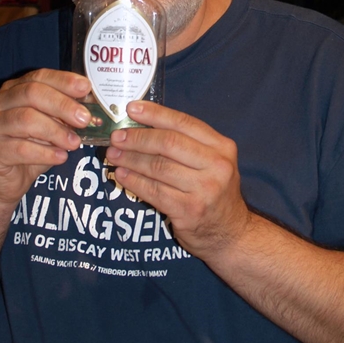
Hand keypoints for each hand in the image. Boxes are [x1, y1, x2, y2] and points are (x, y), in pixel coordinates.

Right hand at [0, 68, 91, 207]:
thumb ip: (64, 117)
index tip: (85, 88)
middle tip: (84, 119)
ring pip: (25, 119)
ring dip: (55, 131)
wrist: (3, 183)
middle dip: (62, 105)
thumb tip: (91, 111)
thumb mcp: (50, 129)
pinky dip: (45, 153)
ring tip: (75, 143)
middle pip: (32, 93)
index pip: (39, 76)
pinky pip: (19, 148)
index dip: (63, 80)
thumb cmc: (30, 150)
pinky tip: (60, 157)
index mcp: (14, 89)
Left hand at [105, 101, 249, 262]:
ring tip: (113, 155)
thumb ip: (186, 143)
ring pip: (158, 167)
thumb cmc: (214, 190)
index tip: (132, 108)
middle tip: (116, 137)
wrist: (230, 233)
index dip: (155, 114)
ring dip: (130, 159)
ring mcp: (204, 190)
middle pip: (168, 143)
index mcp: (222, 147)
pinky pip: (154, 191)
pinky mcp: (190, 211)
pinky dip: (134, 181)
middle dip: (137, 138)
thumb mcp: (212, 161)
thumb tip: (143, 124)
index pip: (184, 123)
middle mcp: (217, 166)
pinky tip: (121, 175)